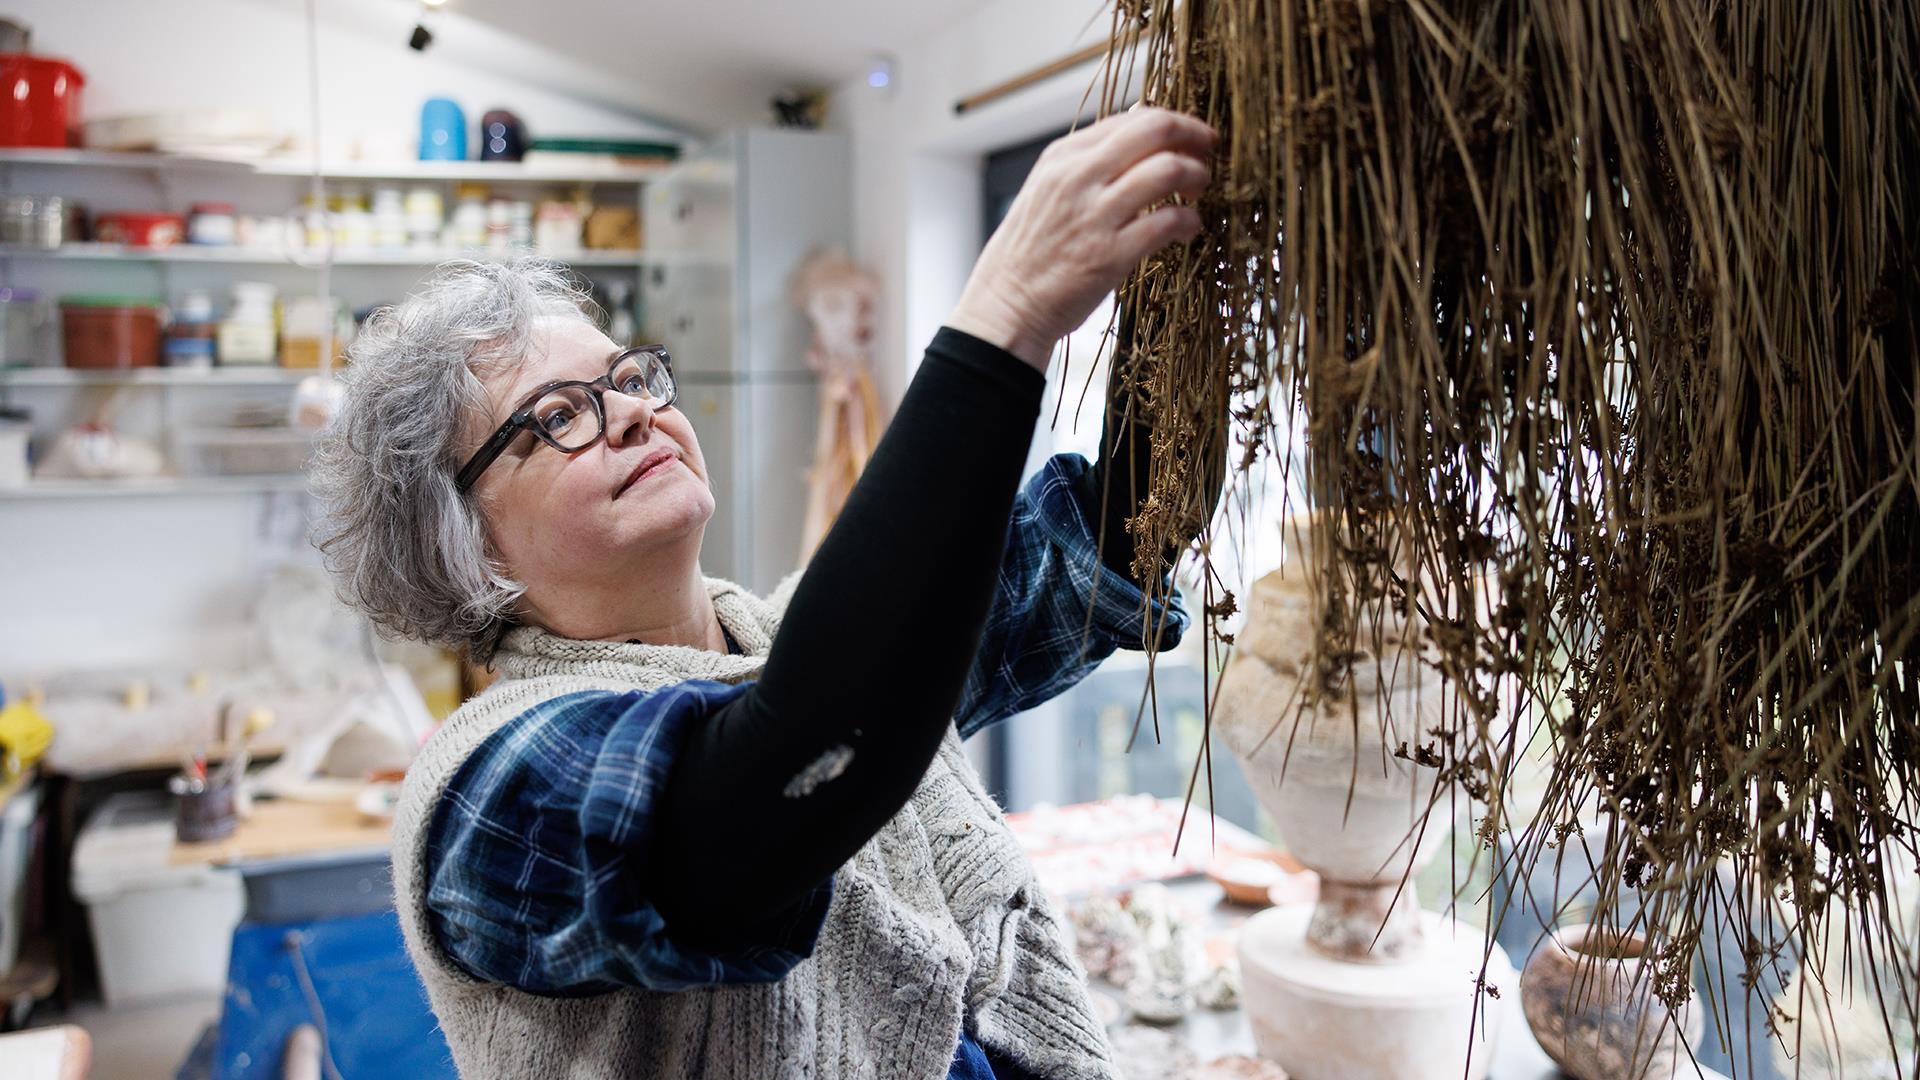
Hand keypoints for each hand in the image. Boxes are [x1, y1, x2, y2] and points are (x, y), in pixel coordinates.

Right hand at [946, 107, 1215, 370]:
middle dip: (1193, 137)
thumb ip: (1089, 160)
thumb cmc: (1030, 251)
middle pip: (1155, 130)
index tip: (1192, 139)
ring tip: (1197, 192)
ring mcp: (1095, 215)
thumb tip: (1139, 124)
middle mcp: (1078, 177)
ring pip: (1167, 170)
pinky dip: (1190, 222)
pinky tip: (1189, 229)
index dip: (1174, 123)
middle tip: (1208, 154)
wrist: (1006, 305)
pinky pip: (1168, 222)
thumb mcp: (1047, 190)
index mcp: (1063, 157)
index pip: (1133, 118)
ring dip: (1196, 176)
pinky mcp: (1110, 255)